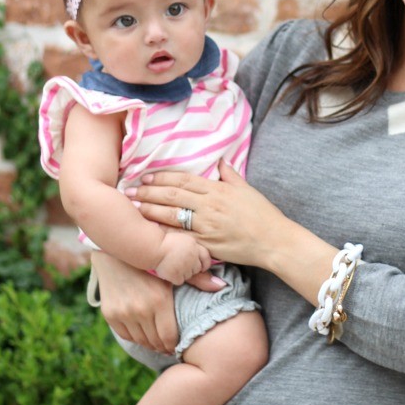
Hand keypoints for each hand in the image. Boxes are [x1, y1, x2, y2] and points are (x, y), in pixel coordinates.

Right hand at [91, 252, 224, 353]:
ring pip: (141, 341)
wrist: (115, 250)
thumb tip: (222, 285)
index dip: (176, 344)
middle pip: (156, 342)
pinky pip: (125, 335)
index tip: (179, 344)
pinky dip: (136, 338)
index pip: (170, 337)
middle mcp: (139, 310)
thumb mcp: (173, 266)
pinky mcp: (110, 313)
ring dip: (151, 344)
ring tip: (158, 341)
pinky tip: (144, 334)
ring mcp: (123, 313)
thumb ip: (197, 277)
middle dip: (165, 346)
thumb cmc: (149, 257)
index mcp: (159, 300)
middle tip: (170, 345)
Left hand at [125, 160, 286, 268]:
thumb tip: (220, 161)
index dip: (162, 178)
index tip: (146, 177)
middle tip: (130, 191)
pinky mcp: (207, 244)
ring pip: (172, 215)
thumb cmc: (263, 215)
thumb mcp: (247, 189)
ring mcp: (207, 225)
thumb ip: (231, 175)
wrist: (274, 241)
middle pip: (173, 195)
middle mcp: (210, 205)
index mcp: (218, 190)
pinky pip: (181, 237)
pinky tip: (149, 231)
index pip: (184, 180)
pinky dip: (164, 233)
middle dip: (149, 192)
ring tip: (134, 207)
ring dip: (151, 210)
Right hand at [154, 231, 211, 285]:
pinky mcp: (177, 275)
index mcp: (194, 246)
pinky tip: (168, 270)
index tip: (200, 265)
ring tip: (172, 265)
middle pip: (197, 268)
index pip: (206, 257)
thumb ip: (196, 251)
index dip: (204, 263)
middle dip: (191, 268)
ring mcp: (185, 267)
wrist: (152, 247)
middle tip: (179, 263)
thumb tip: (212, 268)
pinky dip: (174, 278)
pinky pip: (179, 281)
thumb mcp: (183, 241)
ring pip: (188, 276)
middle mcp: (192, 257)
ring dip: (182, 273)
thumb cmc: (165, 242)